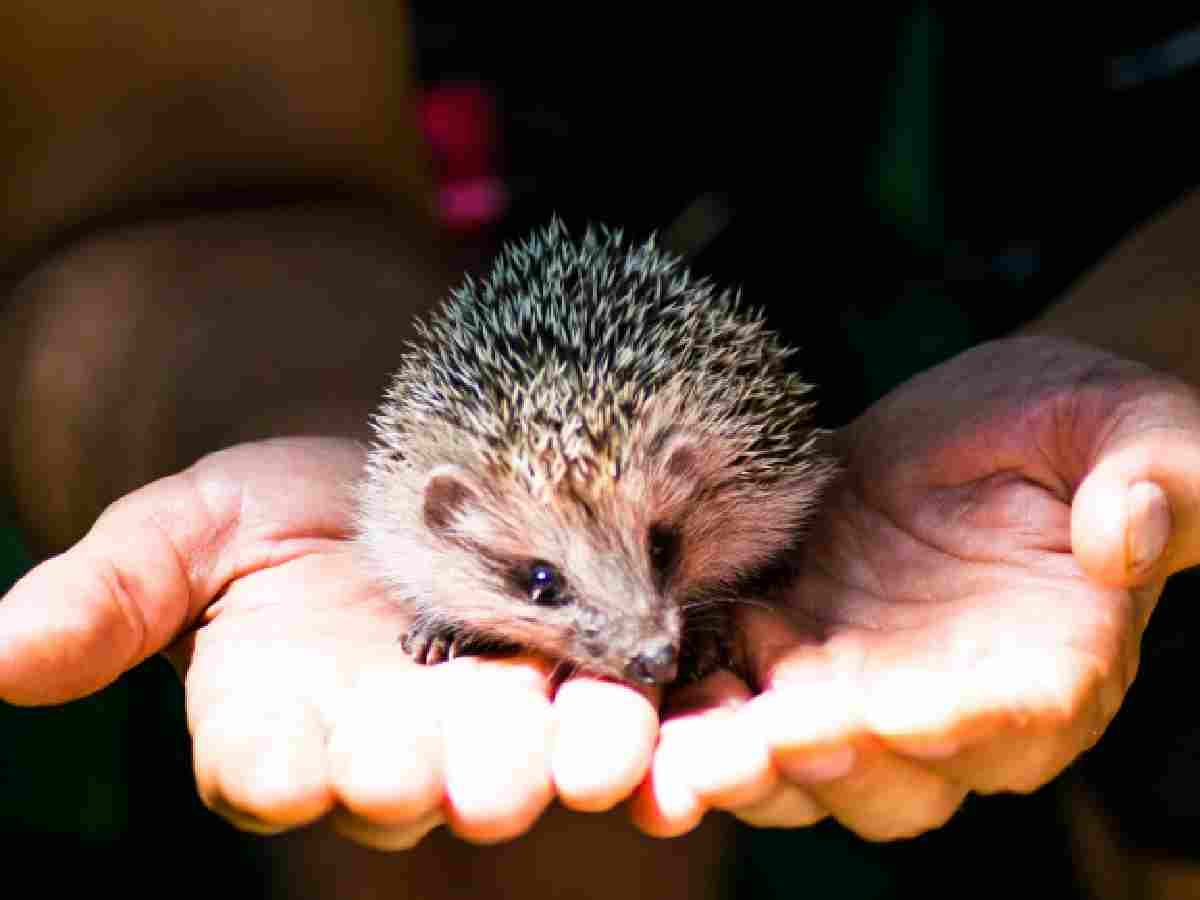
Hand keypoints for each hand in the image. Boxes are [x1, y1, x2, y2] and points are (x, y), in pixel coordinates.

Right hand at [0, 437, 658, 847]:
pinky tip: (663, 716)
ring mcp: (487, 716)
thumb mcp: (187, 528)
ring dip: (562, 760)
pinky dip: (637, 722)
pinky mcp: (572, 677)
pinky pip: (605, 713)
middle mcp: (385, 740)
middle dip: (441, 775)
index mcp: (279, 720)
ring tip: (600, 745)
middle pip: (408, 778)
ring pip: (522, 758)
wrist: (392, 458)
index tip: (280, 761)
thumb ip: (108, 593)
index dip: (273, 765)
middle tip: (479, 772)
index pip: (263, 763)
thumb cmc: (275, 505)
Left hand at [631, 336, 1199, 839]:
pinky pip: (739, 702)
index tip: (867, 712)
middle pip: (886, 779)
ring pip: (798, 766)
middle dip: (808, 766)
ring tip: (667, 750)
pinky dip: (693, 709)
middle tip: (736, 749)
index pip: (1003, 724)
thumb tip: (1127, 534)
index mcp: (1052, 669)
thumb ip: (1152, 482)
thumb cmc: (1077, 427)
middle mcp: (952, 707)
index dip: (937, 727)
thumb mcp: (1135, 428)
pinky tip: (647, 692)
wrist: (985, 422)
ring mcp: (862, 686)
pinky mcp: (792, 648)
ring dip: (730, 763)